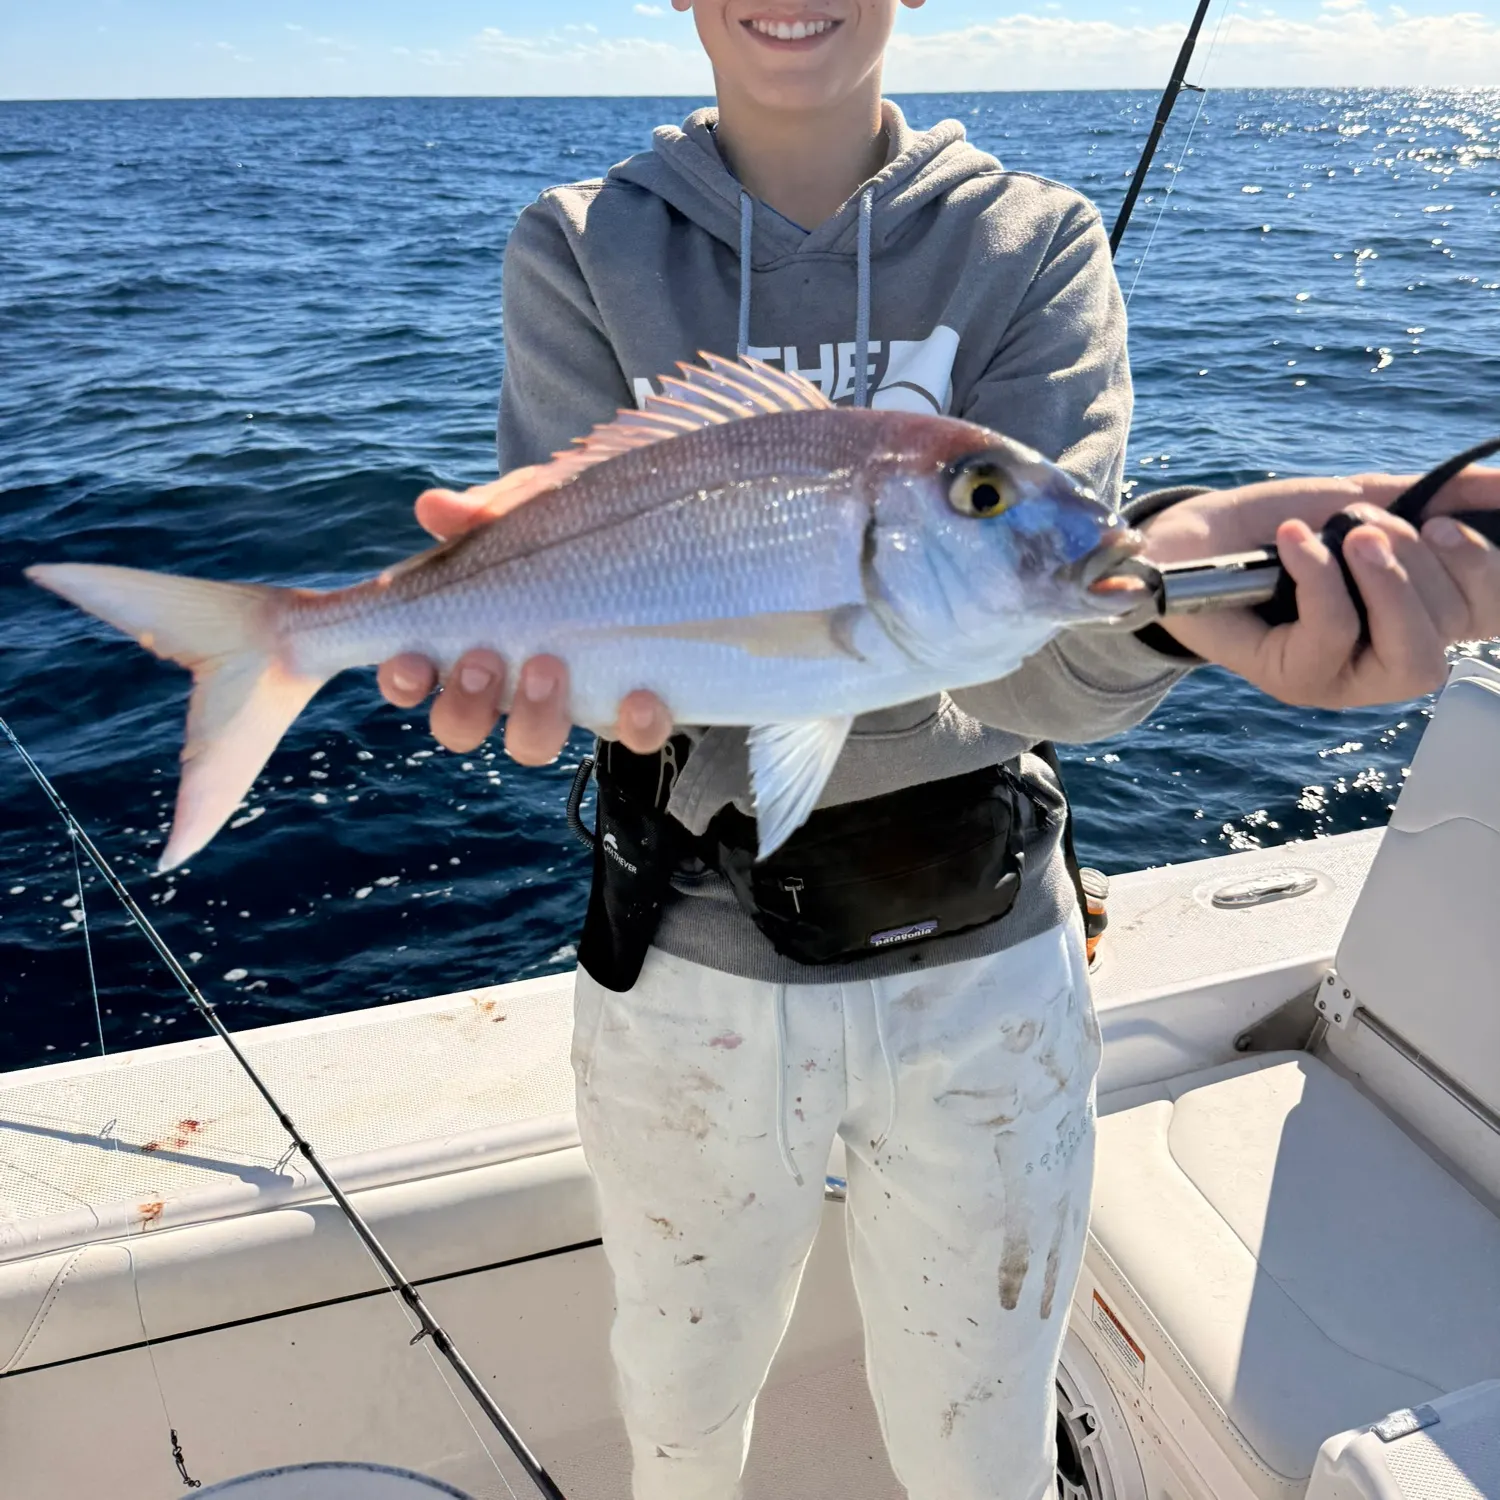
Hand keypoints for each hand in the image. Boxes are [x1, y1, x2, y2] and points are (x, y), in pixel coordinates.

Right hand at [376, 482, 674, 760]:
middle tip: (484, 660)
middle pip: (461, 725)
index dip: (403, 679)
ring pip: (532, 742)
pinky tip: (640, 695)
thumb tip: (437, 509)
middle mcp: (510, 683)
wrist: (661, 526)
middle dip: (463, 704)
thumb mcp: (530, 508)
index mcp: (467, 637)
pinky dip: (634, 724)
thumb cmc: (570, 526)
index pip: (414, 674)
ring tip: (547, 665)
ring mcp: (571, 699)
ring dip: (532, 717)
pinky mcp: (633, 706)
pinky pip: (632, 736)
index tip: (411, 661)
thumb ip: (485, 513)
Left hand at [1142, 467, 1499, 708]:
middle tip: (1373, 526)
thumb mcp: (1360, 500)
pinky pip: (1335, 634)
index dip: (1488, 576)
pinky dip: (1321, 578)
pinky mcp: (1294, 680)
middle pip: (1453, 629)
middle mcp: (1387, 658)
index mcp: (1418, 616)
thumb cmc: (1275, 527)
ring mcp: (1343, 678)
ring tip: (1348, 535)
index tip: (1450, 528)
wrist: (1188, 540)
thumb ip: (1433, 496)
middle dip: (1423, 564)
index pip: (1487, 613)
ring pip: (1410, 650)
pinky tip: (1294, 542)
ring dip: (1388, 580)